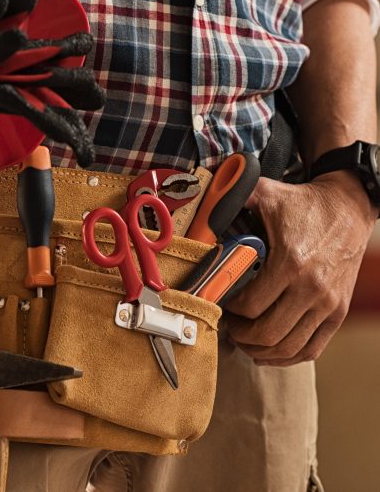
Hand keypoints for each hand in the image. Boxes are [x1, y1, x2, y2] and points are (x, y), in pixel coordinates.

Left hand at [225, 172, 374, 365]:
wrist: (348, 207)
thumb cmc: (304, 203)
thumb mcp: (266, 193)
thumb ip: (233, 197)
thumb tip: (202, 204)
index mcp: (290, 263)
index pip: (250, 305)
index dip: (229, 310)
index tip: (219, 303)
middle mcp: (312, 288)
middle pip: (268, 333)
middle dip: (241, 335)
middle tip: (228, 326)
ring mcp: (328, 304)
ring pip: (288, 347)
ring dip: (260, 350)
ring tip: (244, 340)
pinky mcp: (338, 312)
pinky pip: (311, 349)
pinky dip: (287, 357)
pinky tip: (269, 351)